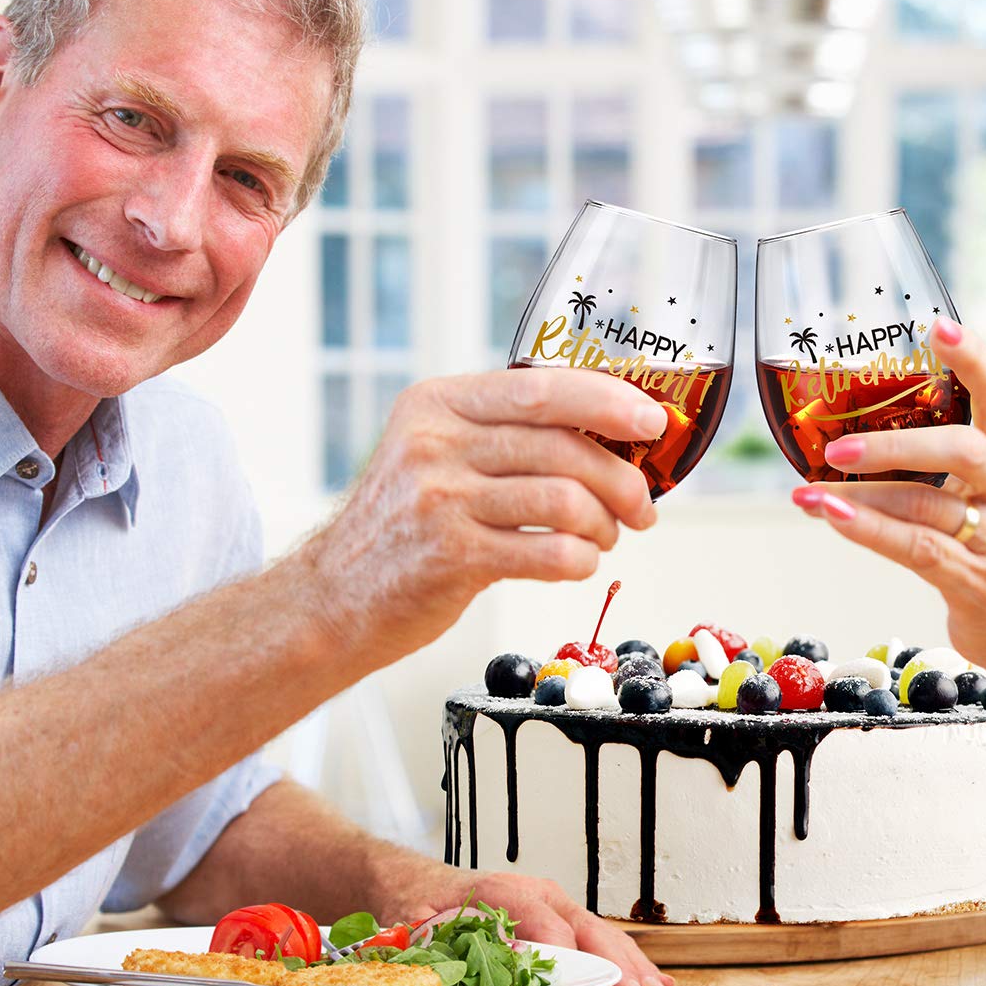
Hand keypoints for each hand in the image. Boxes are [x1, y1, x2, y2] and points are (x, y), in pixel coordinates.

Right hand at [300, 368, 664, 662]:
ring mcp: (440, 500)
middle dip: (621, 477)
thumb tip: (612, 435)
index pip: (542, 387)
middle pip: (562, 446)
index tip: (653, 421)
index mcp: (439, 404)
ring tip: (604, 538)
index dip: (609, 401)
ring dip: (603, 524)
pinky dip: (580, 560)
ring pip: (564, 500)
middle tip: (642, 505)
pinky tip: (576, 563)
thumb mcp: (436, 453)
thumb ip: (506, 435)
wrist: (332, 597)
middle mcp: (435, 443)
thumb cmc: (404, 525)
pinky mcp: (451, 557)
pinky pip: (549, 552)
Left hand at [406, 871, 674, 985]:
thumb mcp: (413, 923)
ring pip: (601, 933)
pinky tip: (654, 980)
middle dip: (615, 965)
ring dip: (632, 966)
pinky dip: (628, 961)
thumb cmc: (420, 906)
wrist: (423, 885)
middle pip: (584, 928)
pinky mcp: (563, 920)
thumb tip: (437, 961)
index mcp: (501, 891)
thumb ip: (427, 941)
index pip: (543, 923)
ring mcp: (554, 906)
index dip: (564, 960)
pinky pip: (600, 939)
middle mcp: (535, 894)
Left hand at [790, 318, 985, 674]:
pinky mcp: (974, 581)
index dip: (974, 358)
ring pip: (924, 505)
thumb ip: (941, 455)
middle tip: (837, 447)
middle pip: (961, 449)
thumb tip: (857, 420)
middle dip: (895, 444)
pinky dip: (868, 532)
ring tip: (807, 493)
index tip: (938, 326)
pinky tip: (831, 518)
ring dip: (858, 497)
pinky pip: (916, 549)